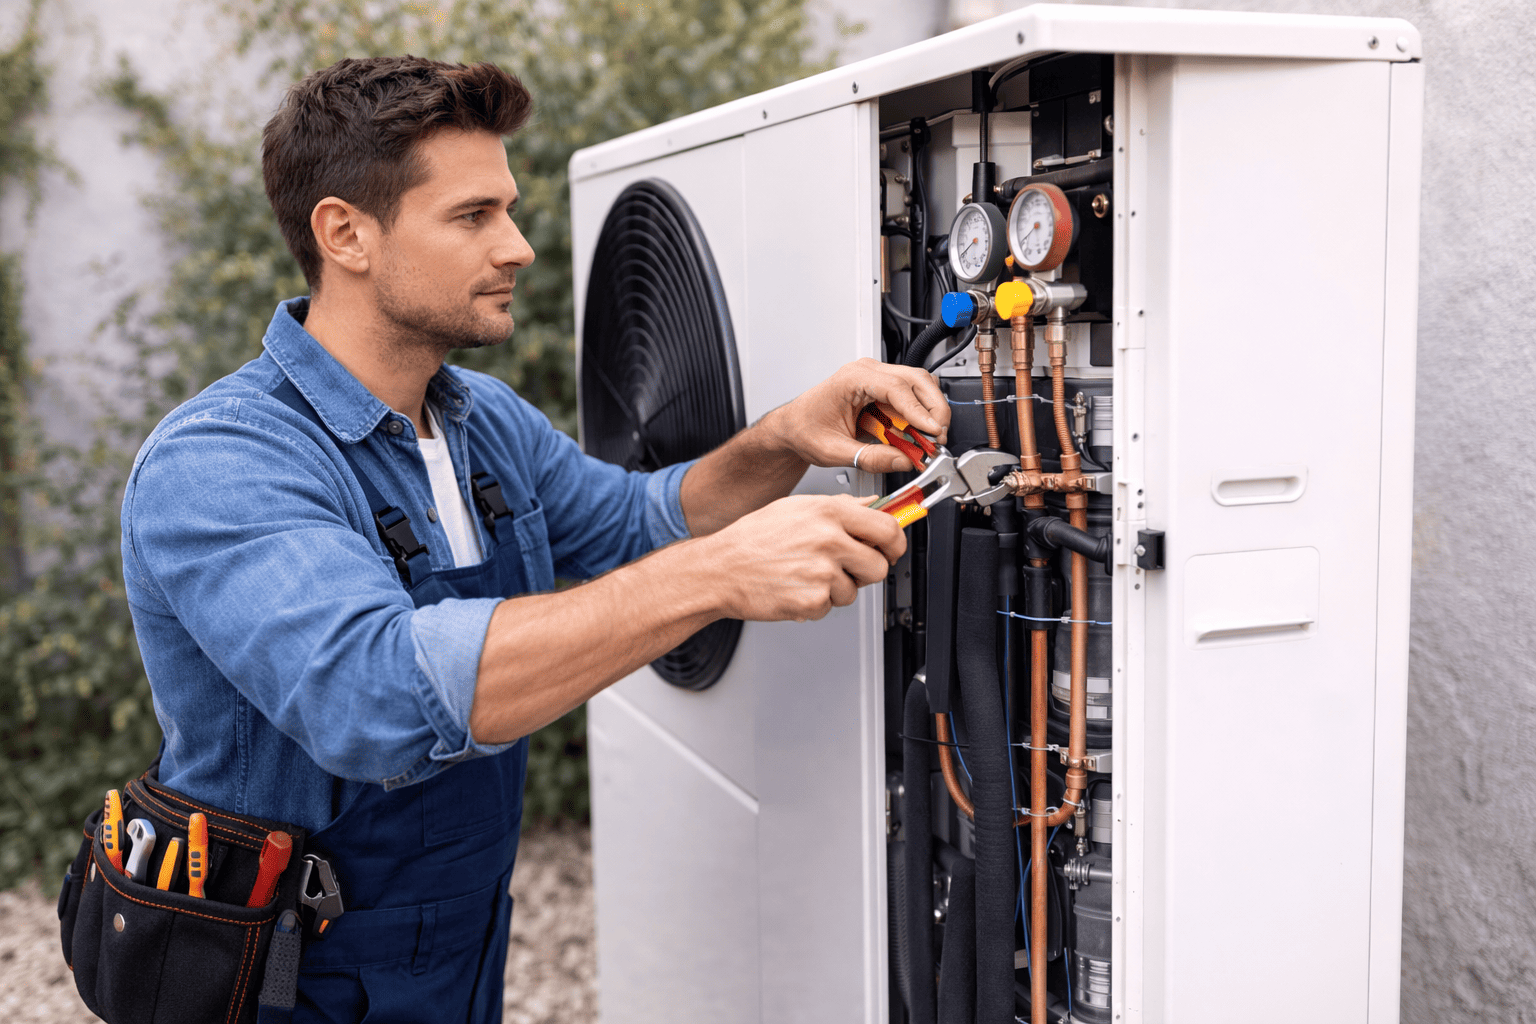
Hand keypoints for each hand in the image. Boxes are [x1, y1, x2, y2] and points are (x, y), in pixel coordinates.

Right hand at [698, 493, 905, 621]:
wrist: (720, 569)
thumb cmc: (753, 539)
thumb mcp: (797, 508)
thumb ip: (841, 507)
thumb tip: (874, 504)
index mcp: (829, 512)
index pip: (887, 528)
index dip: (894, 543)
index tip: (891, 549)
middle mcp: (829, 539)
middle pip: (880, 566)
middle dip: (867, 571)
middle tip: (847, 568)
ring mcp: (823, 571)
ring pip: (855, 591)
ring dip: (837, 589)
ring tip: (806, 575)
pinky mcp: (813, 600)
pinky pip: (831, 607)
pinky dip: (816, 603)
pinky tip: (795, 587)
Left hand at [764, 358, 948, 473]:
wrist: (793, 427)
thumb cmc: (805, 429)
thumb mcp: (834, 451)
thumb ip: (870, 458)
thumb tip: (902, 461)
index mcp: (852, 378)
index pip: (897, 387)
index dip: (919, 411)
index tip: (932, 431)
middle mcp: (867, 372)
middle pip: (916, 379)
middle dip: (934, 409)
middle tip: (937, 437)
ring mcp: (876, 379)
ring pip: (918, 385)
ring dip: (929, 411)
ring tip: (928, 439)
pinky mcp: (882, 391)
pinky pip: (910, 398)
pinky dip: (919, 416)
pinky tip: (917, 435)